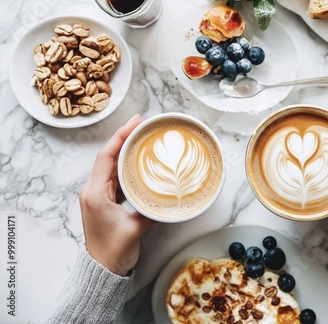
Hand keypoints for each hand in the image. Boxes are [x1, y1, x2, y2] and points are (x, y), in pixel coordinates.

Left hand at [79, 114, 155, 275]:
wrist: (102, 271)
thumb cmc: (114, 251)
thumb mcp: (137, 228)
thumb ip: (152, 209)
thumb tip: (169, 196)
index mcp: (95, 193)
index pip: (107, 156)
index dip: (120, 136)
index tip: (135, 122)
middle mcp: (92, 191)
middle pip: (108, 157)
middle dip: (124, 139)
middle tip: (142, 126)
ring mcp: (97, 196)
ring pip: (111, 167)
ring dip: (125, 152)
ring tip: (142, 140)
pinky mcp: (103, 202)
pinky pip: (115, 178)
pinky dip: (126, 168)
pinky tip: (138, 164)